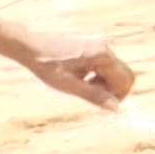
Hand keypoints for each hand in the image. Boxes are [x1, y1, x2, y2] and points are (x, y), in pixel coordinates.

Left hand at [16, 31, 134, 110]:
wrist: (29, 46)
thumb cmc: (46, 65)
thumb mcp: (68, 85)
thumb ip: (93, 96)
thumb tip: (115, 108)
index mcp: (103, 56)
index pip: (125, 81)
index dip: (117, 96)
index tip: (99, 102)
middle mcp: (105, 48)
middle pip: (124, 75)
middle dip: (112, 89)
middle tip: (90, 94)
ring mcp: (99, 46)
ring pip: (114, 71)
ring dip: (103, 83)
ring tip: (80, 86)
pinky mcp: (92, 47)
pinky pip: (104, 66)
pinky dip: (97, 76)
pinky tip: (78, 78)